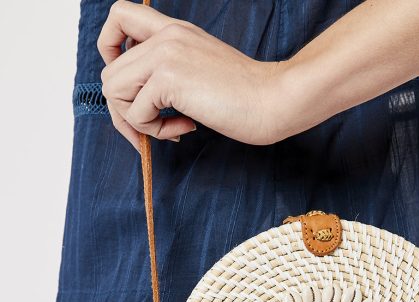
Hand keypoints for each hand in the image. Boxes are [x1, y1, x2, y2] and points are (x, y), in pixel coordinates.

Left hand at [97, 0, 286, 150]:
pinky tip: (186, 128)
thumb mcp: (202, 71)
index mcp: (174, 30)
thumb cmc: (247, 96)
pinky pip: (137, 113)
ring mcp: (165, 54)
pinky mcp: (169, 78)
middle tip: (151, 129)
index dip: (109, 51)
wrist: (273, 99)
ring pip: (115, 91)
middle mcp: (165, 36)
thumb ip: (172, 73)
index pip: (118, 17)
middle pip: (109, 71)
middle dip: (123, 111)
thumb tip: (141, 102)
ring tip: (171, 128)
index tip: (131, 83)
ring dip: (137, 122)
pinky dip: (156, 131)